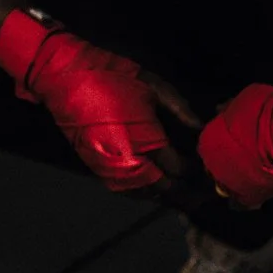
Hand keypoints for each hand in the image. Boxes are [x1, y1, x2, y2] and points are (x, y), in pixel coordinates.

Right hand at [0, 10, 200, 192]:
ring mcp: (109, 170)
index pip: (179, 169)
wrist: (65, 78)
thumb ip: (181, 110)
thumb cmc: (112, 77)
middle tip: (204, 193)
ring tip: (183, 193)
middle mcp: (128, 164)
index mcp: (146, 143)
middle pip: (164, 190)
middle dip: (186, 191)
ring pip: (144, 195)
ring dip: (164, 194)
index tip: (207, 167)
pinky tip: (154, 186)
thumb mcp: (154, 88)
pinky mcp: (96, 169)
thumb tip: (201, 128)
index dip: (196, 171)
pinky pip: (126, 190)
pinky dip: (143, 191)